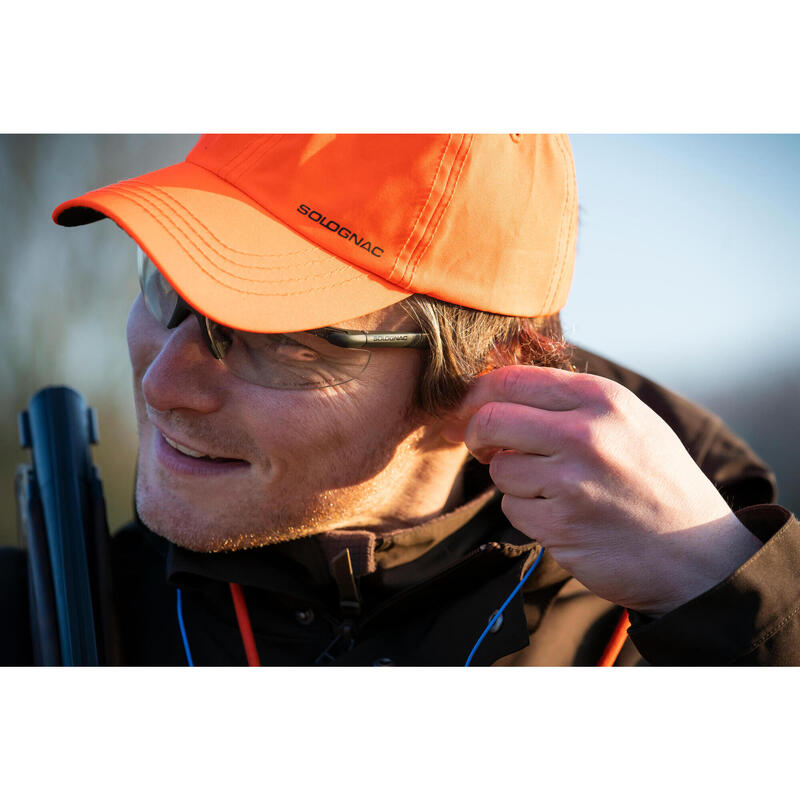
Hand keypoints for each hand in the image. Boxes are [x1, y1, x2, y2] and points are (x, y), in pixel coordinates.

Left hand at [442, 365, 762, 615]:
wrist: (697, 552)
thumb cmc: (654, 481)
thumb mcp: (626, 421)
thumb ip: (567, 402)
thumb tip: (497, 390)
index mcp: (600, 398)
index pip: (510, 379)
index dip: (478, 396)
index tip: (468, 411)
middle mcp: (584, 433)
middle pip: (489, 420)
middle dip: (476, 436)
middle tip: (487, 449)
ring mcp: (572, 480)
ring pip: (499, 469)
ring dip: (512, 482)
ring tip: (553, 490)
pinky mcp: (561, 524)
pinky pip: (512, 510)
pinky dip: (529, 515)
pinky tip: (565, 517)